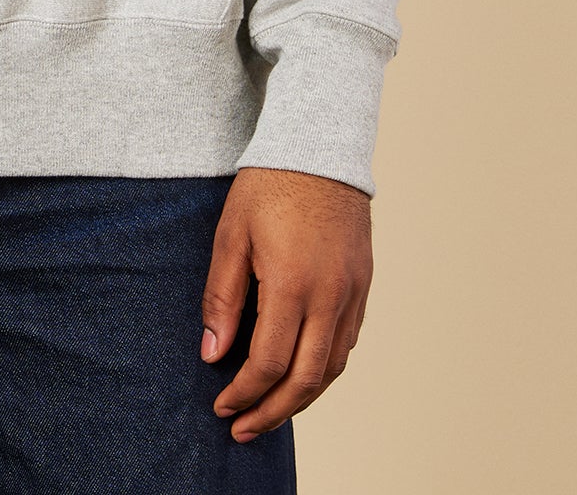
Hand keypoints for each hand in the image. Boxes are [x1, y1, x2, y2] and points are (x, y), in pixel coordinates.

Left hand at [200, 167, 371, 440]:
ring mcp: (352, 292)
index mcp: (292, 283)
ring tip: (270, 411)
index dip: (244, 392)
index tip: (223, 405)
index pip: (269, 362)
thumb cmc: (268, 186)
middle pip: (305, 379)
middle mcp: (330, 295)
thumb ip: (222, 297)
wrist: (319, 147)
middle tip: (243, 428)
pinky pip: (347, 343)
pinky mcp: (363, 285)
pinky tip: (301, 374)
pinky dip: (324, 369)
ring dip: (301, 398)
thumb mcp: (231, 235)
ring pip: (332, 367)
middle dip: (272, 412)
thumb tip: (213, 353)